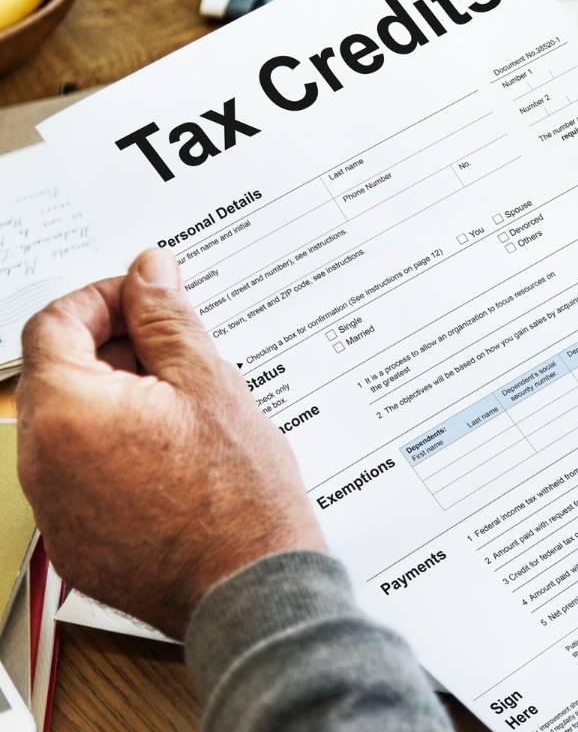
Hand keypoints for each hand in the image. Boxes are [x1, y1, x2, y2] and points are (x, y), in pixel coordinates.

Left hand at [17, 248, 324, 638]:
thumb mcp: (210, 384)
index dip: (103, 299)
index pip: (53, 324)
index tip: (146, 301)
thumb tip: (148, 273)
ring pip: (71, 427)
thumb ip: (167, 320)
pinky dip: (118, 453)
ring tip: (187, 411)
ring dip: (118, 402)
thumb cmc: (238, 496)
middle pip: (58, 375)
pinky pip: (82, 476)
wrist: (249, 589)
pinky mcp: (75, 541)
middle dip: (114, 351)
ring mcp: (54, 507)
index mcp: (68, 411)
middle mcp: (43, 461)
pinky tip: (176, 459)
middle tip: (178, 355)